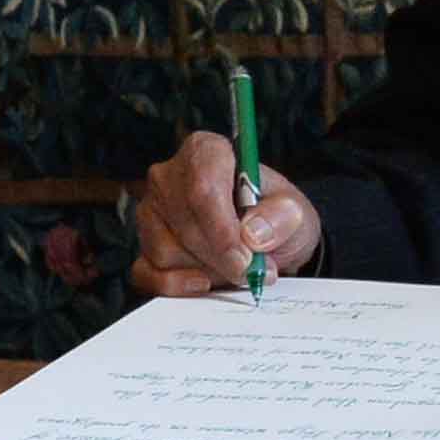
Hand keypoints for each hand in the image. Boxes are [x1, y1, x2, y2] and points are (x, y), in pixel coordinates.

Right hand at [130, 133, 320, 298]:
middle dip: (222, 258)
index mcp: (206, 152)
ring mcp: (152, 213)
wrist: (266, 243)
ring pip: (166, 252)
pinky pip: (148, 274)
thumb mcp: (296, 212)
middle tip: (253, 271)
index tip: (245, 257)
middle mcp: (170, 178)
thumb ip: (283, 216)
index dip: (222, 228)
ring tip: (235, 269)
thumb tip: (253, 232)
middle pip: (185, 224)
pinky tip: (204, 283)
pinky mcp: (144, 247)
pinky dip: (177, 287)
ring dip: (206, 271)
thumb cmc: (275, 218)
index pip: (203, 187)